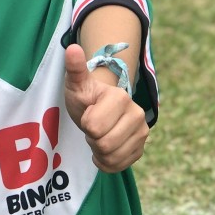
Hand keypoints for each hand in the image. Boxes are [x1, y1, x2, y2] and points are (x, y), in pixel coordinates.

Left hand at [63, 44, 147, 172]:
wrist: (98, 108)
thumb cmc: (85, 96)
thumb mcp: (76, 84)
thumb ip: (75, 69)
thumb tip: (72, 49)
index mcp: (121, 98)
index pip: (94, 127)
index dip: (85, 123)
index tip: (89, 112)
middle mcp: (138, 115)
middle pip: (105, 145)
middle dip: (92, 138)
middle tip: (93, 126)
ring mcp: (142, 133)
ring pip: (112, 157)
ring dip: (98, 151)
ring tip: (99, 135)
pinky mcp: (141, 149)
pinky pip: (119, 166)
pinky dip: (106, 162)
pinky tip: (104, 149)